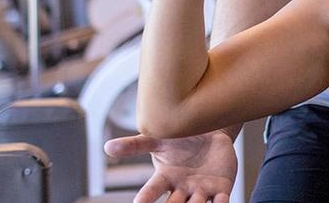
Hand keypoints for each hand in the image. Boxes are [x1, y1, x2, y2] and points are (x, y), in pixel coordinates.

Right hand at [105, 131, 236, 202]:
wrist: (210, 133)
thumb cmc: (180, 139)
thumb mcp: (157, 139)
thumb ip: (134, 145)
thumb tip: (107, 147)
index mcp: (165, 179)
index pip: (152, 191)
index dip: (146, 198)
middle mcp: (182, 189)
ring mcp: (201, 190)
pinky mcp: (221, 188)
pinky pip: (221, 201)